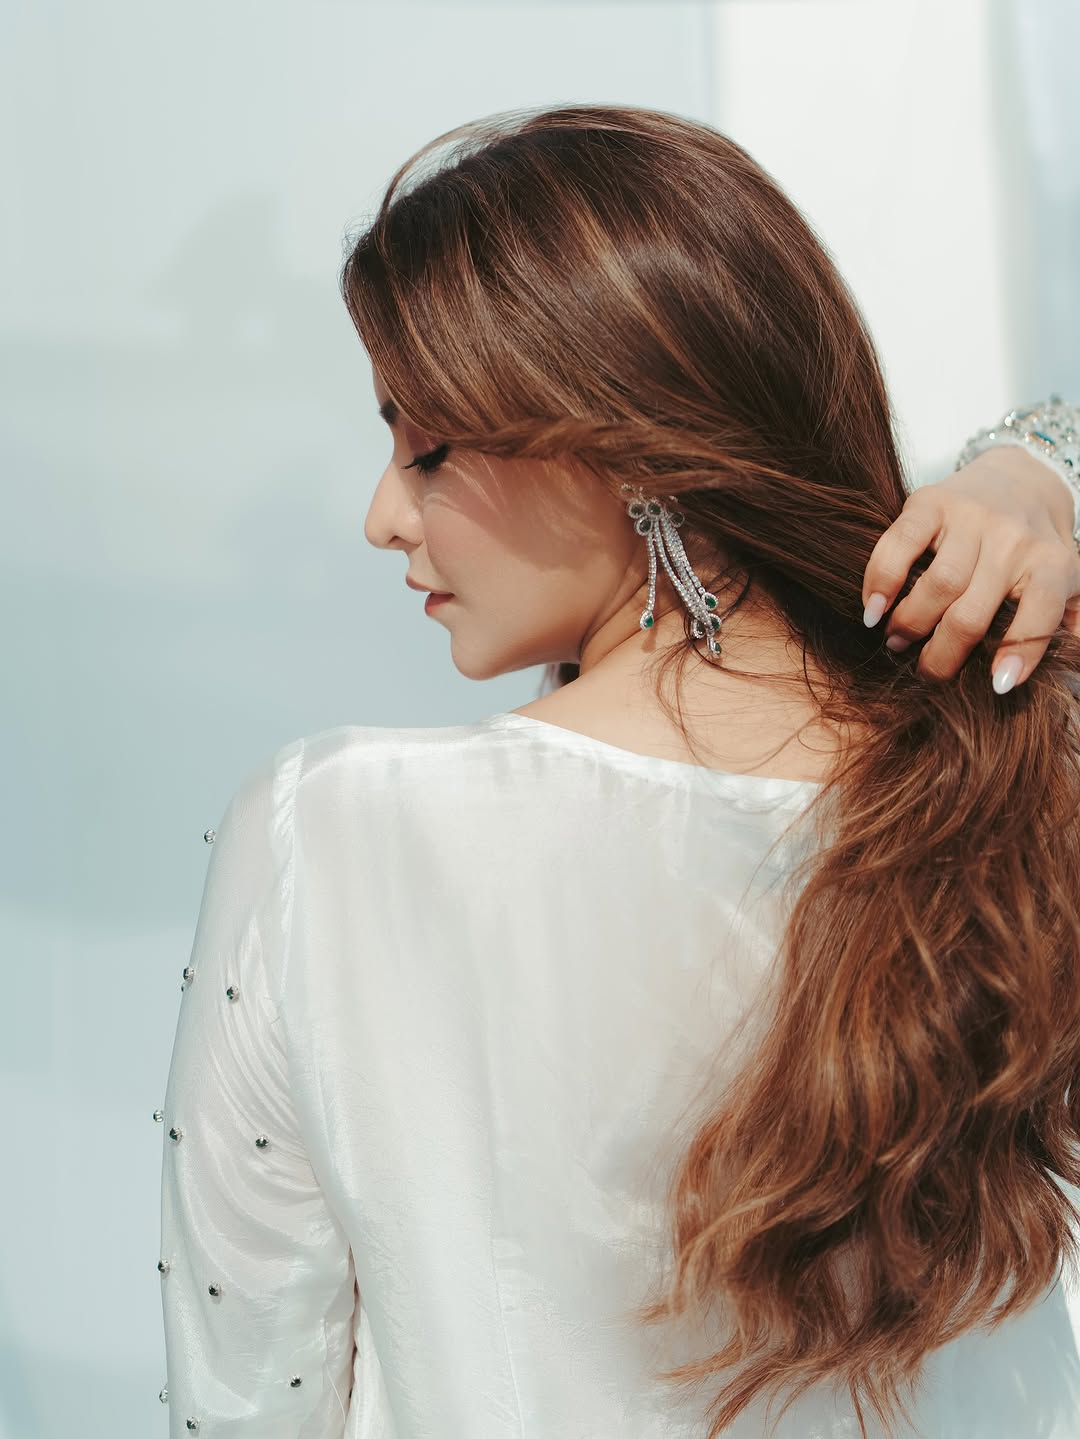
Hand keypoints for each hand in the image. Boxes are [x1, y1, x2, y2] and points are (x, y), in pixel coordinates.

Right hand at [861, 446, 1079, 691]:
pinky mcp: (931, 502)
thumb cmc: (1037, 545)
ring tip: (896, 642)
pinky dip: (881, 580)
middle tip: (926, 673)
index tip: (997, 686)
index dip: (1020, 653)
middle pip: (972, 613)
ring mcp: (971, 518)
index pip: (1040, 614)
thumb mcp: (1068, 579)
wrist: (1021, 475)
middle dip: (942, 654)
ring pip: (937, 584)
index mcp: (1052, 564)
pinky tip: (872, 608)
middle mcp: (1014, 540)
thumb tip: (1069, 673)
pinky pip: (899, 544)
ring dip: (910, 623)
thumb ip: (1072, 620)